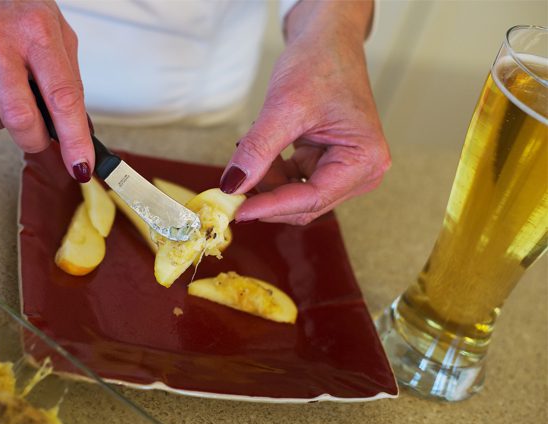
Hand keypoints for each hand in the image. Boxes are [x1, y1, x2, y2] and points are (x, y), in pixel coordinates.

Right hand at [0, 0, 93, 181]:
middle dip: (35, 141)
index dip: (74, 139)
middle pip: (18, 118)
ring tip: (2, 98)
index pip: (62, 97)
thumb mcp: (55, 33)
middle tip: (40, 137)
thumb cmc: (18, 9)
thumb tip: (76, 130)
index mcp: (37, 32)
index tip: (81, 167)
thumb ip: (66, 79)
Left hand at [220, 0, 389, 224]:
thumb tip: (233, 185)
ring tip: (253, 146)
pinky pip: (293, 183)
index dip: (271, 207)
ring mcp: (345, 170)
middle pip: (305, 204)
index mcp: (364, 160)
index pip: (312, 199)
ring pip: (295, 196)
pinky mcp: (327, 164)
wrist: (326, 41)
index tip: (237, 210)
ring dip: (268, 181)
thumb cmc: (320, 64)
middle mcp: (361, 171)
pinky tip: (261, 150)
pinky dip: (272, 172)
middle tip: (232, 185)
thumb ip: (258, 151)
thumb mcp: (284, 108)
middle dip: (268, 194)